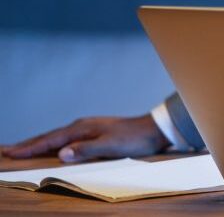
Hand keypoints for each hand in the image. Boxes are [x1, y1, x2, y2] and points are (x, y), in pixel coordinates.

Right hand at [0, 114, 168, 162]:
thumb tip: (60, 153)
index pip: (49, 140)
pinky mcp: (93, 132)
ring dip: (37, 143)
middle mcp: (81, 126)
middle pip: (48, 136)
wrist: (154, 130)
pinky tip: (51, 146)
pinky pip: (65, 138)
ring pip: (55, 137)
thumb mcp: (110, 146)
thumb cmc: (134, 139)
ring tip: (21, 148)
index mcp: (82, 129)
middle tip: (5, 149)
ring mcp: (87, 128)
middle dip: (26, 144)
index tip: (9, 152)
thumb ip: (85, 150)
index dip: (29, 148)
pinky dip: (52, 143)